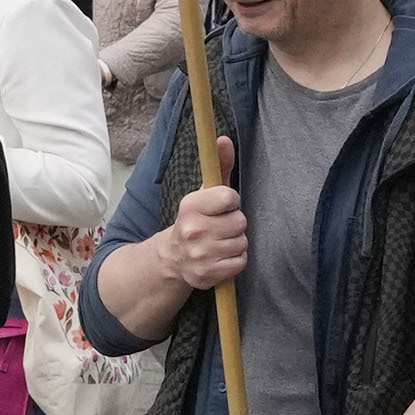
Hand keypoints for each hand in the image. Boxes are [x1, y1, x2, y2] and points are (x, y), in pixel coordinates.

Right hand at [160, 137, 247, 291]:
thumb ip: (218, 165)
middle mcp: (192, 230)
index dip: (231, 202)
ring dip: (236, 243)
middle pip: (240, 222)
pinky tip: (221, 257)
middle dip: (234, 224)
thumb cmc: (195, 220)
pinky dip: (235, 261)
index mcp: (190, 206)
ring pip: (242, 243)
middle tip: (220, 227)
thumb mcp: (203, 192)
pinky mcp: (206, 274)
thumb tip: (225, 139)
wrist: (172, 258)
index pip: (231, 197)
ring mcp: (199, 255)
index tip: (222, 206)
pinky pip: (240, 263)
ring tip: (220, 242)